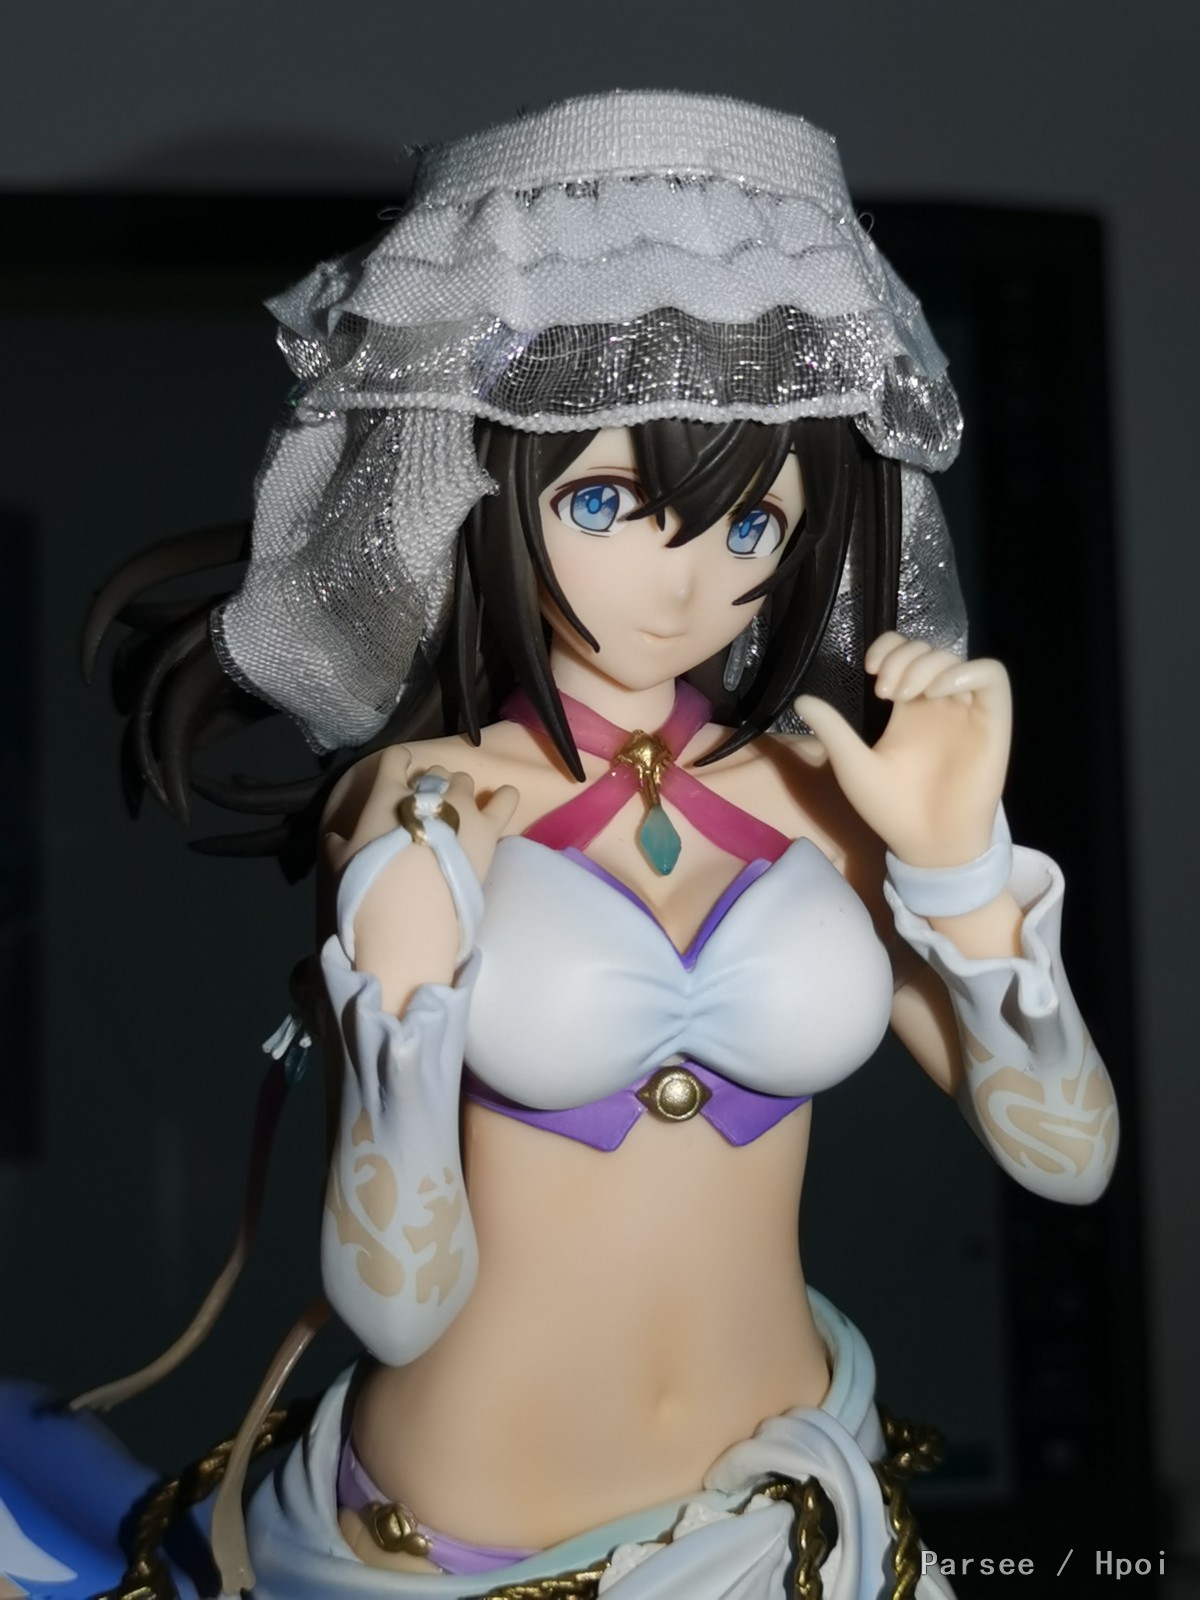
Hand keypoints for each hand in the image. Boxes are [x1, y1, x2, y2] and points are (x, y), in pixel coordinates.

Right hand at [332, 749, 517, 1009]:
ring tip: (458, 812)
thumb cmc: (369, 884)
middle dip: (432, 784)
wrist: (411, 914)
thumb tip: (334, 837)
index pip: (395, 757)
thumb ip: (338, 844)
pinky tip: (502, 800)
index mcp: (389, 792)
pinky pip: (506, 800)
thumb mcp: (342, 863)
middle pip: (435, 772)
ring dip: (459, 792)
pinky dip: (504, 797)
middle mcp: (429, 791)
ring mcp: (462, 806)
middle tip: (428, 807)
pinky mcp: (488, 828)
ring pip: (465, 780)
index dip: (398, 764)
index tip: (399, 774)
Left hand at [793, 633, 1010, 866]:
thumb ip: (832, 730)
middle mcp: (938, 704)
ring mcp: (966, 710)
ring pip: (955, 658)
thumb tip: (800, 699)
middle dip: (903, 658)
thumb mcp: (853, 764)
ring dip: (927, 664)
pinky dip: (966, 671)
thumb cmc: (892, 809)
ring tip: (904, 696)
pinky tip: (938, 691)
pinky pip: (992, 676)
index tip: (870, 669)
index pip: (905, 653)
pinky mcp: (993, 721)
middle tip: (885, 691)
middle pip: (928, 650)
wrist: (927, 844)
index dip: (889, 646)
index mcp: (908, 709)